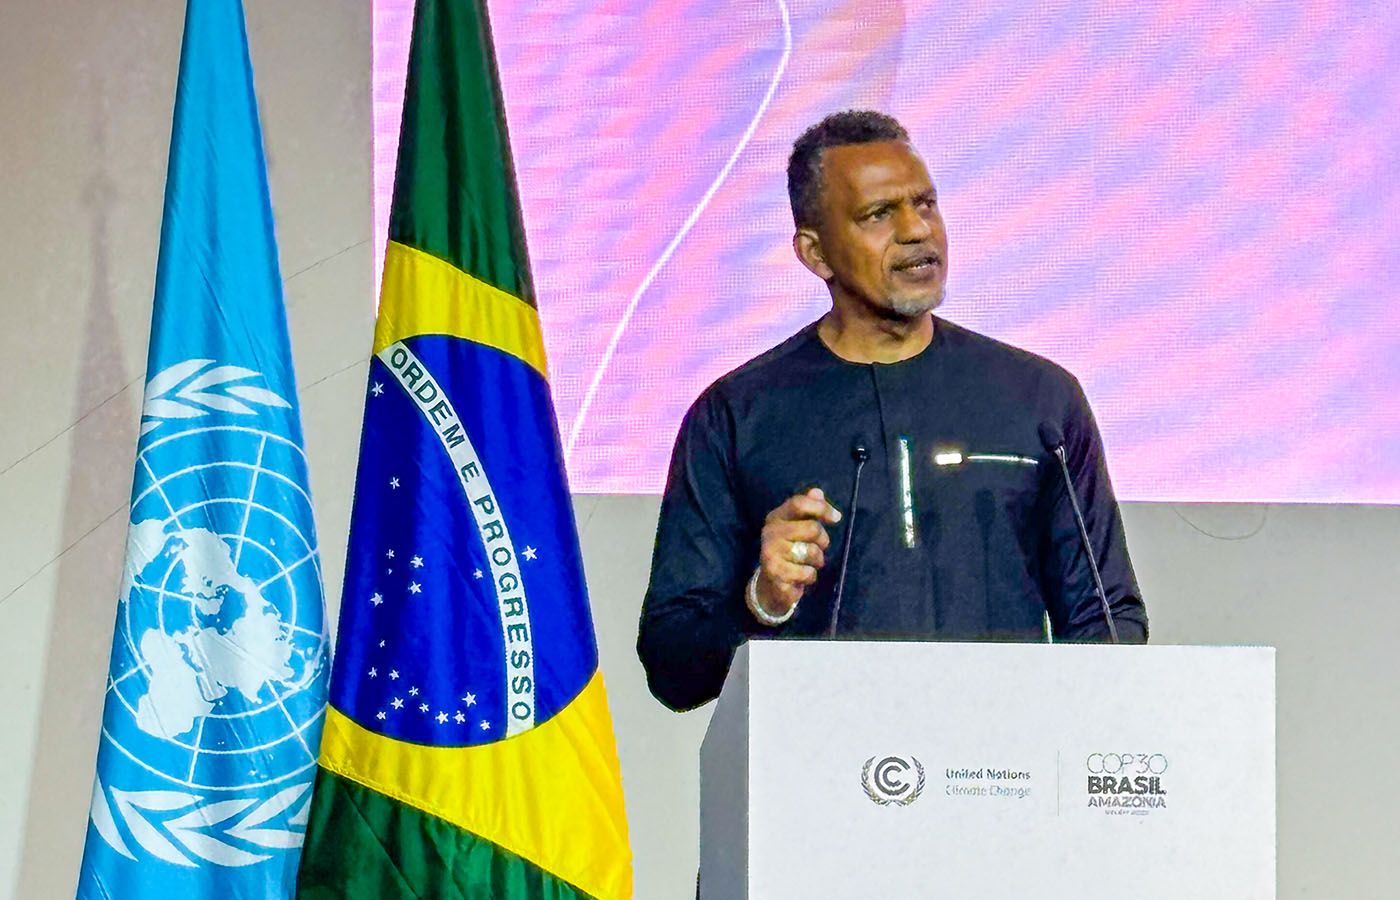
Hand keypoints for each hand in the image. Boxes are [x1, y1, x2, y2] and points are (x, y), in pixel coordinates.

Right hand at [751, 487, 841, 621]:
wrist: (772, 584)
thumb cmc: (790, 551)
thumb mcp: (798, 527)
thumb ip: (809, 509)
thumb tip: (817, 492)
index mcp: (775, 517)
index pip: (799, 504)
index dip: (822, 508)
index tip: (836, 518)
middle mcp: (770, 532)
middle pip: (811, 528)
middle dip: (823, 540)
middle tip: (819, 547)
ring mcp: (770, 553)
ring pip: (811, 552)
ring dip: (817, 560)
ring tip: (808, 563)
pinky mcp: (775, 573)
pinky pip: (807, 573)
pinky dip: (810, 576)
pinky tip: (801, 576)